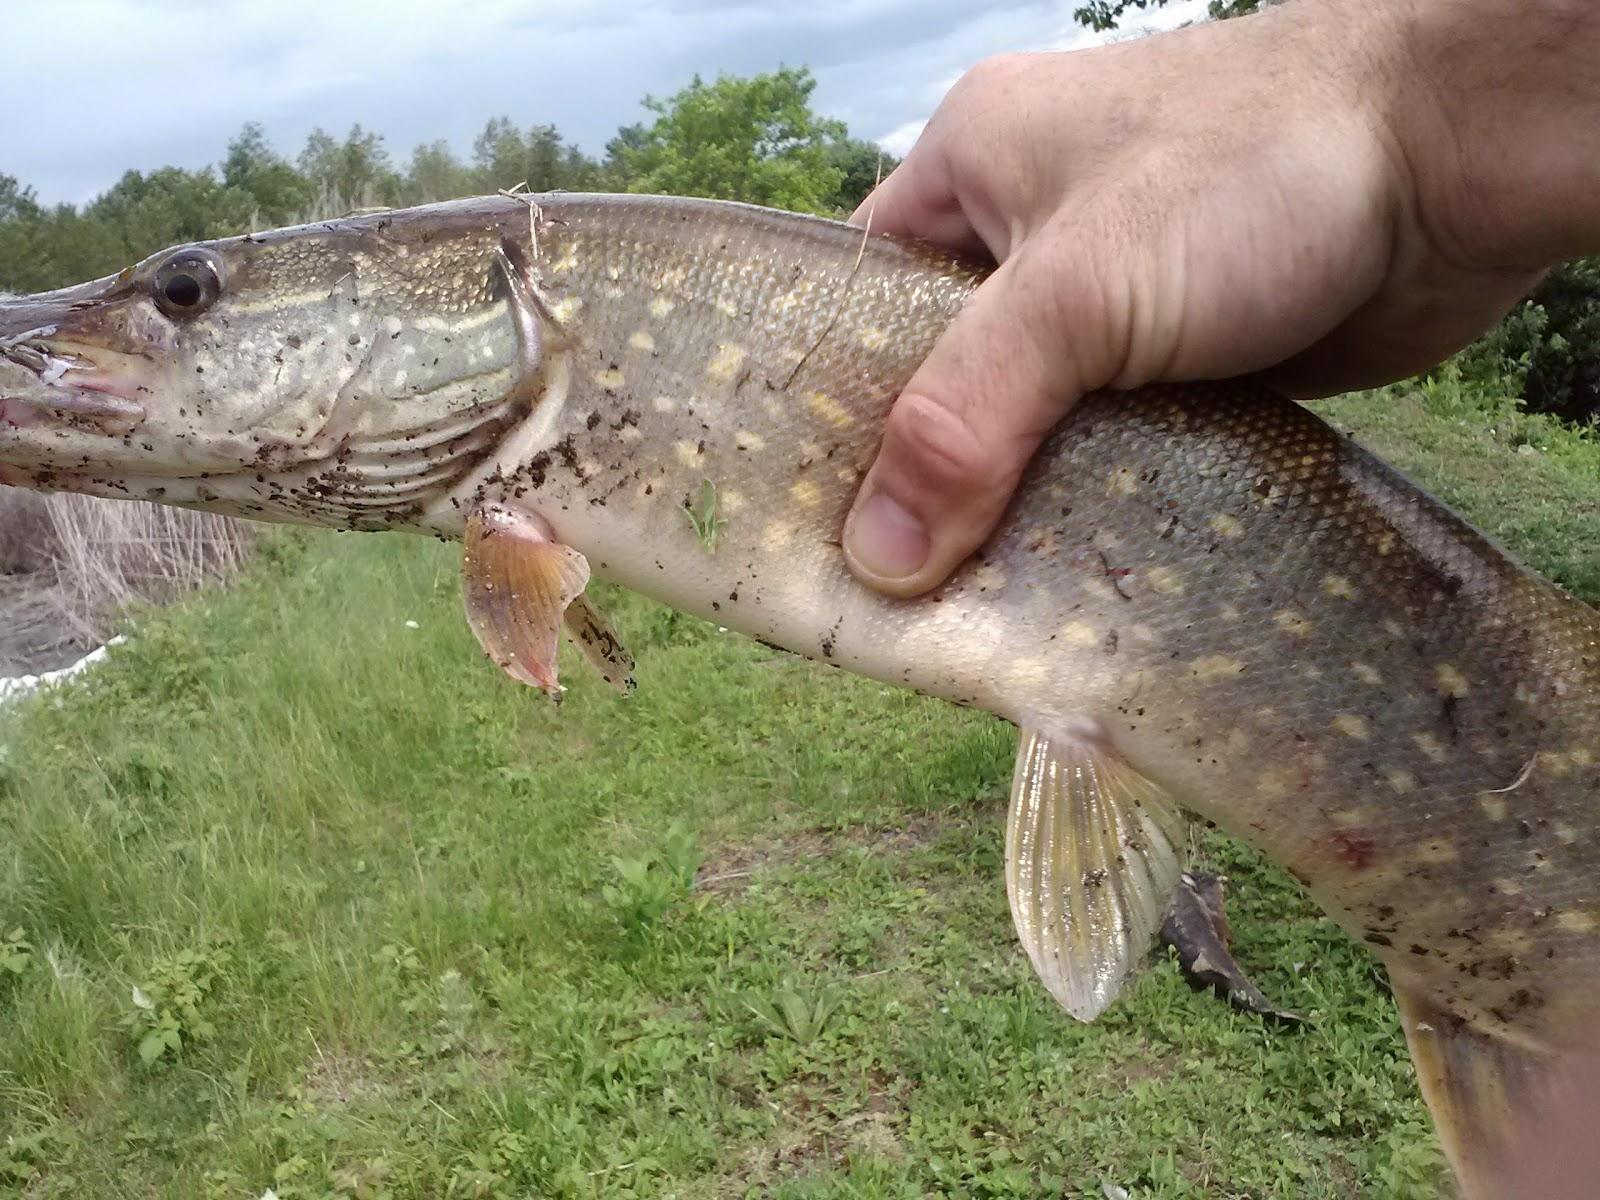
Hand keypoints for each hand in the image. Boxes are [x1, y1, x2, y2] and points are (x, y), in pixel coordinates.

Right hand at [842, 0, 1599, 596]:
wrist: (1452, 159)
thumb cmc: (1249, 173)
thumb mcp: (1077, 291)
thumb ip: (966, 420)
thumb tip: (876, 558)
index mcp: (967, 170)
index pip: (854, 304)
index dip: (825, 408)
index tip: (802, 516)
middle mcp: (1025, 237)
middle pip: (938, 380)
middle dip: (924, 477)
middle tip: (883, 585)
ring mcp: (1109, 301)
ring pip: (1024, 425)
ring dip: (1013, 503)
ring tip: (965, 607)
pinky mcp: (1177, 362)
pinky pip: (1101, 447)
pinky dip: (1088, 504)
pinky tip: (1066, 577)